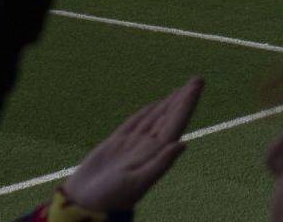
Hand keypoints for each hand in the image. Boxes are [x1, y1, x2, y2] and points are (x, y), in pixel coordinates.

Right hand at [62, 77, 202, 211]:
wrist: (84, 205)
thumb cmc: (110, 198)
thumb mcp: (137, 182)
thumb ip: (160, 164)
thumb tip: (183, 144)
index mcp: (156, 153)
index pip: (176, 122)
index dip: (187, 103)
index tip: (198, 85)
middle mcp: (148, 147)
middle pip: (170, 116)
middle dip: (184, 98)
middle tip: (198, 79)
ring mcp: (133, 145)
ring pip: (155, 117)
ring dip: (169, 102)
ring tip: (183, 88)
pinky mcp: (116, 144)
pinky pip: (135, 123)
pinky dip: (147, 112)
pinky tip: (156, 104)